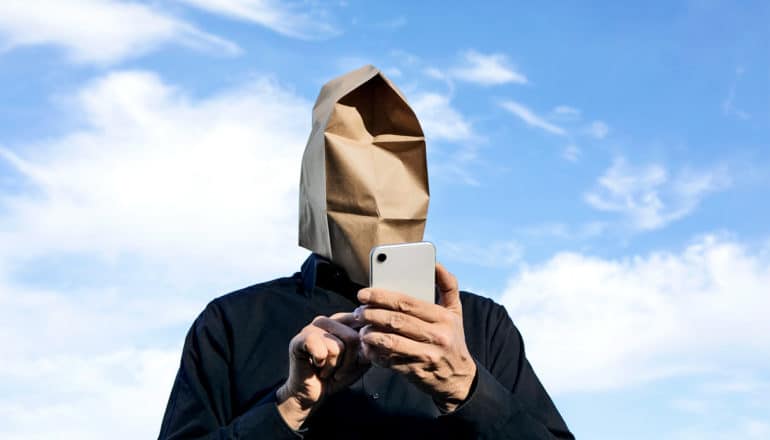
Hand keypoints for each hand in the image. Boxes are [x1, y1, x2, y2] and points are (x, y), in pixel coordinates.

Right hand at [277, 313, 368, 429]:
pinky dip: (322, 365)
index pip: (363, 326)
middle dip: (348, 362)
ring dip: (333, 367)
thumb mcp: (360, 362)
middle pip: (353, 338)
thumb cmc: (335, 376)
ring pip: (337, 347)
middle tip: (337, 370)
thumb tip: (370, 342)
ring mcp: (311, 328)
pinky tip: (316, 365)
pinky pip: (320, 351)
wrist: (312, 394)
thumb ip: (369, 349)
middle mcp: (327, 321)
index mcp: (342, 321)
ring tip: (325, 369)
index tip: (355, 362)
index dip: (364, 350)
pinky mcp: (299, 340)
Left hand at [355, 263, 476, 412]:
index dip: (382, 296)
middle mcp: (437, 336)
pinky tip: (368, 347)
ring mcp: (426, 356)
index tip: (364, 294)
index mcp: (444, 318)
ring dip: (370, 334)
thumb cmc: (452, 339)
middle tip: (358, 311)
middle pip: (396, 321)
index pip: (407, 302)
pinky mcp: (416, 372)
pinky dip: (375, 353)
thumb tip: (436, 264)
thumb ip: (447, 286)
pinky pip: (389, 360)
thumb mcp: (456, 312)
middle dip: (371, 314)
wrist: (459, 378)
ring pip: (390, 342)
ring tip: (361, 329)